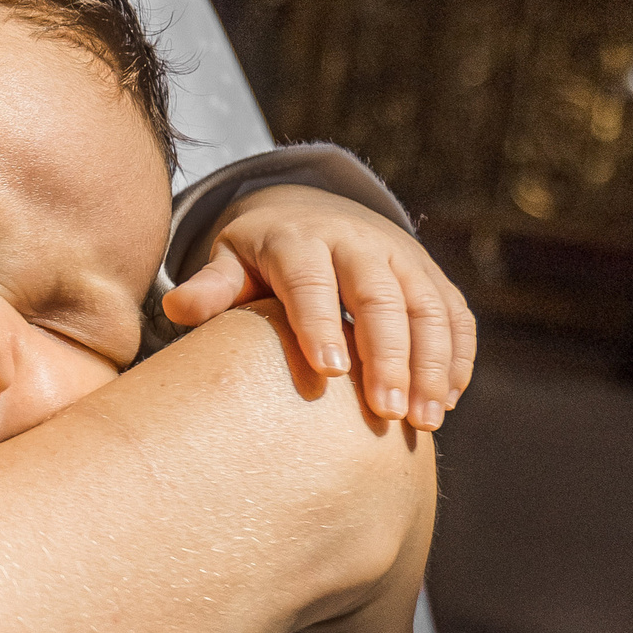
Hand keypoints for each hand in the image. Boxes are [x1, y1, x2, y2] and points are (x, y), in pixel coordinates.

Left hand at [160, 184, 474, 429]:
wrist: (315, 211)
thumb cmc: (261, 256)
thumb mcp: (230, 260)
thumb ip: (210, 286)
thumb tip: (175, 309)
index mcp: (300, 242)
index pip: (312, 282)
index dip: (321, 324)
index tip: (330, 372)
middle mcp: (358, 244)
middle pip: (380, 297)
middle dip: (389, 355)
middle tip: (388, 413)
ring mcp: (402, 258)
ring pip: (427, 307)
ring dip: (433, 364)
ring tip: (427, 420)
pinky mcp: (430, 275)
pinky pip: (455, 313)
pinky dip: (458, 355)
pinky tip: (449, 399)